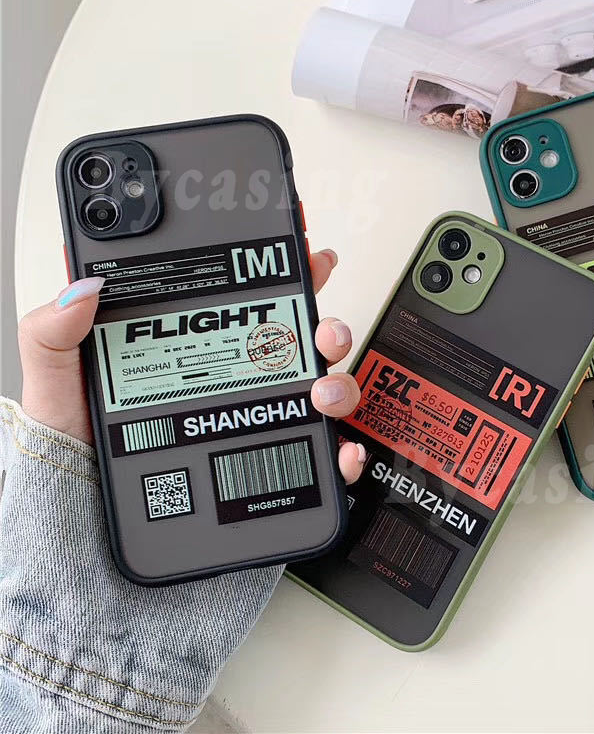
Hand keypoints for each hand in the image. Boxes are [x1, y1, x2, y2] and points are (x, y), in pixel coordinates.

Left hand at [18, 248, 364, 482]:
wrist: (92, 549)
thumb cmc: (76, 468)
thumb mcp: (57, 392)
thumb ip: (55, 336)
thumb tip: (83, 286)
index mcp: (188, 357)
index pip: (239, 302)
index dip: (272, 265)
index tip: (292, 239)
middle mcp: (232, 386)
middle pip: (295, 341)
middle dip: (322, 320)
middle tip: (319, 322)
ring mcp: (256, 427)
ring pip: (319, 390)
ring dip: (337, 382)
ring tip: (318, 390)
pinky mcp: (272, 473)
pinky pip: (320, 460)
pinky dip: (342, 453)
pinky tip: (338, 450)